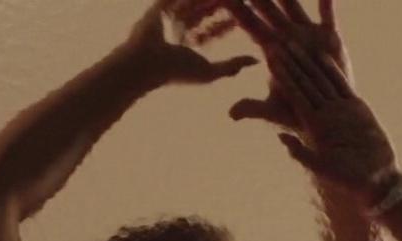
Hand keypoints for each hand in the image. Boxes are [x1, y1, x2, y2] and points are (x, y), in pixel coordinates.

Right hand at [118, 0, 259, 86]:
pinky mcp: (158, 6)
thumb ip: (232, 66)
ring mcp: (167, 16)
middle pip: (204, 11)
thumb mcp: (210, 72)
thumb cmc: (175, 72)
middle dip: (221, 4)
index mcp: (187, 45)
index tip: (247, 14)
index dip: (228, 23)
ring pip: (193, 1)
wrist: (145, 64)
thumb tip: (257, 61)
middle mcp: (177, 29)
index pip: (211, 30)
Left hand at [221, 0, 395, 194]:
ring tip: (297, 45)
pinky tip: (324, 56)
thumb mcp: (321, 166)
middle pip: (305, 84)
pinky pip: (342, 85)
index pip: (296, 97)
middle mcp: (324, 115)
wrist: (374, 178)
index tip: (272, 65)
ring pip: (321, 80)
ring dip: (309, 63)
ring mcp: (339, 110)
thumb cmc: (348, 178)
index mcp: (313, 127)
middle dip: (292, 65)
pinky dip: (333, 71)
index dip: (284, 80)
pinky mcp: (356, 108)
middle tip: (279, 46)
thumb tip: (281, 138)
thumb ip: (301, 152)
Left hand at [223, 0, 346, 130]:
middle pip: (268, 9)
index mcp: (271, 50)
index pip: (249, 25)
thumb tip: (231, 114)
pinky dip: (327, 3)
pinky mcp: (330, 38)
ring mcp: (308, 35)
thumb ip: (252, 108)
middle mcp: (288, 37)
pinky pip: (328, 16)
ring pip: (293, 5)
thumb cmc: (297, 111)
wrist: (326, 114)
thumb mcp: (272, 110)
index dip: (237, 10)